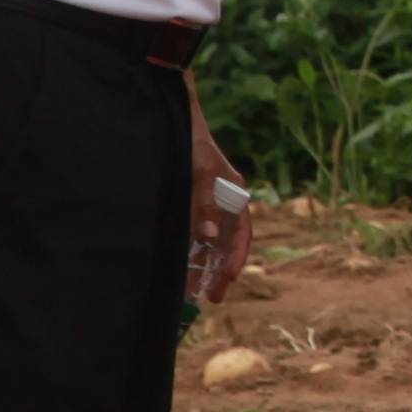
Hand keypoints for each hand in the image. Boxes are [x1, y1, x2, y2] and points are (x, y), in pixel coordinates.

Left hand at [190, 110, 253, 306]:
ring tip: (194, 289)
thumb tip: (209, 237)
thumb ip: (203, 204)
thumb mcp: (197, 170)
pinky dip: (190, 249)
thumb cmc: (188, 139)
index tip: (228, 279)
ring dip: (204, 263)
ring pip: (209, 238)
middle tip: (210, 296)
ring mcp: (205, 199)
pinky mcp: (188, 199)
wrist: (170, 114)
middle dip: (219, 268)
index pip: (241, 232)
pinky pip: (194, 230)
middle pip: (226, 240)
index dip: (235, 256)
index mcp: (233, 192)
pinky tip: (181, 263)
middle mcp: (222, 198)